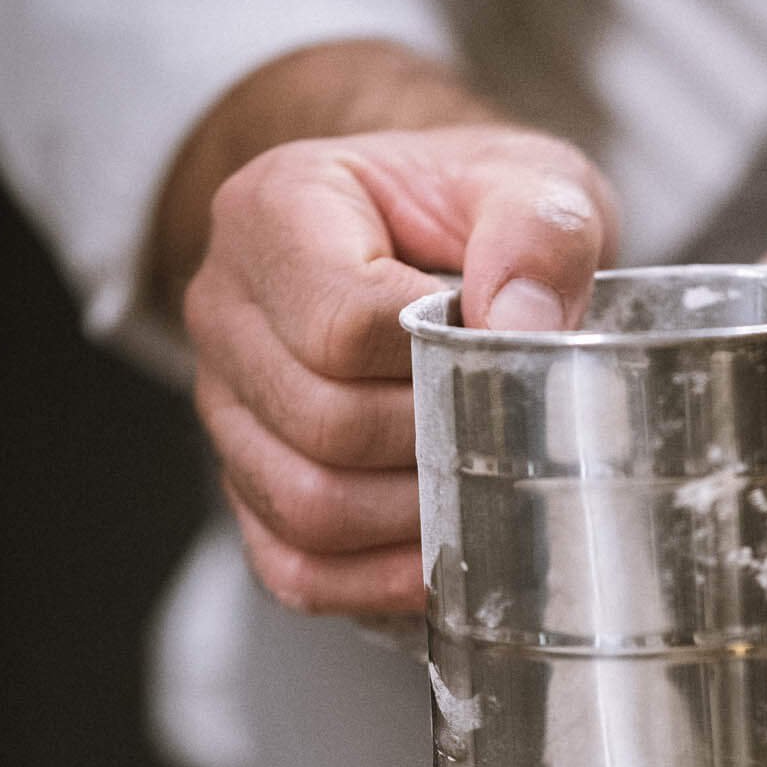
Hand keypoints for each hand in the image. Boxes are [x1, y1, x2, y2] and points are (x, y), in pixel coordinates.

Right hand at [183, 114, 617, 614]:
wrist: (434, 237)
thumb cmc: (474, 211)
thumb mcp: (529, 184)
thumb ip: (540, 231)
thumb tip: (521, 326)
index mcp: (274, 212)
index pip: (342, 326)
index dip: (438, 365)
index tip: (505, 359)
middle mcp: (226, 310)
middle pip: (324, 424)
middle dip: (436, 446)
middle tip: (512, 438)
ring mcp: (227, 406)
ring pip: (305, 507)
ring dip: (412, 521)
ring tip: (486, 492)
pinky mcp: (248, 483)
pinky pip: (294, 568)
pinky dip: (375, 582)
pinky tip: (443, 559)